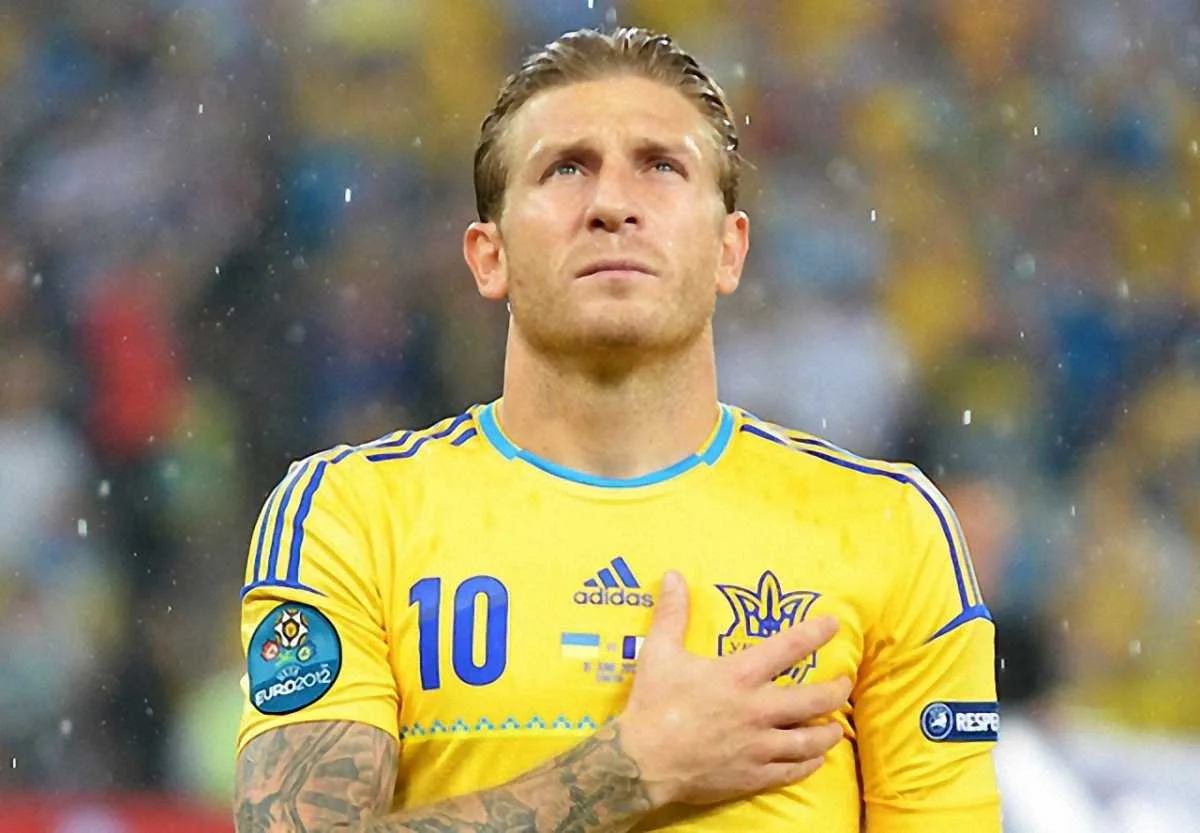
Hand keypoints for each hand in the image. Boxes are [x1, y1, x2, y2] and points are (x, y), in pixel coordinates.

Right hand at [616, 570, 849, 807]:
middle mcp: (758, 709)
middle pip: (814, 699)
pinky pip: (793, 771)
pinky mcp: (753, 775)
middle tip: (845, 683)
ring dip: (828, 732)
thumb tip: (674, 576)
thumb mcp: (659, 652)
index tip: (833, 625)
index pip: (789, 648)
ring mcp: (759, 746)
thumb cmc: (653, 704)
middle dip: (836, 690)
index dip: (815, 633)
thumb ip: (672, 613)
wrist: (643, 761)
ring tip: (836, 727)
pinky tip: (815, 759)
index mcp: (740, 676)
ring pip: (810, 740)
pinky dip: (809, 763)